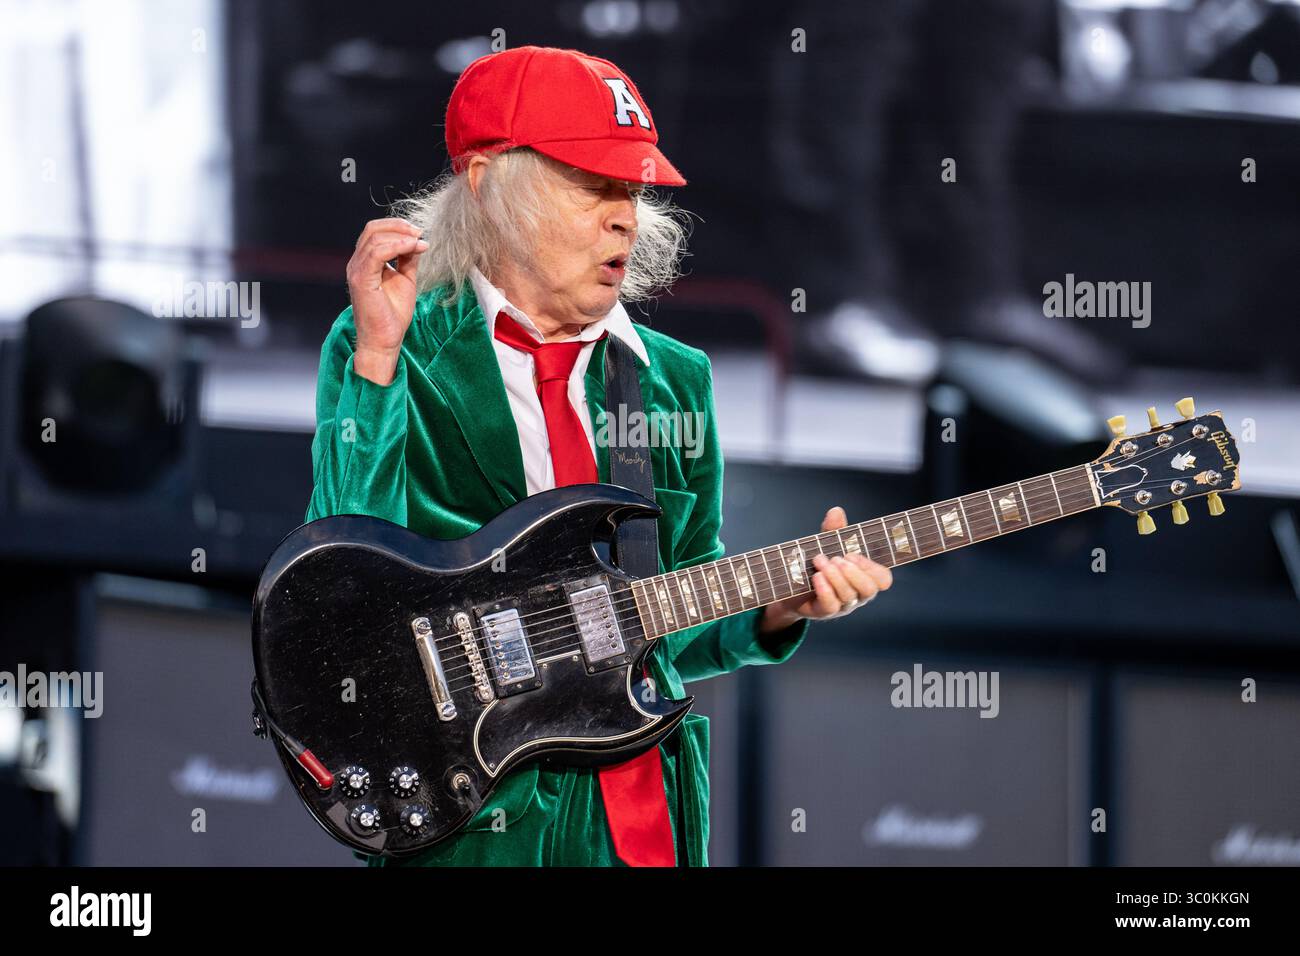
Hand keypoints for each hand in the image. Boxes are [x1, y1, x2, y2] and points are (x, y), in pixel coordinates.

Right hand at [345, 217, 428, 384]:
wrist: (385, 340)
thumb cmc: (393, 315)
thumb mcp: (405, 280)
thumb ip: (407, 260)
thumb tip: (417, 241)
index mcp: (365, 263)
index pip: (375, 232)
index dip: (397, 227)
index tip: (419, 233)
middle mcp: (357, 263)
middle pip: (372, 229)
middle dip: (399, 226)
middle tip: (420, 233)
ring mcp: (356, 270)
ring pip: (374, 238)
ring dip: (401, 236)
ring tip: (420, 242)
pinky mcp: (361, 280)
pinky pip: (376, 253)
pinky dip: (397, 246)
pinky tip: (413, 248)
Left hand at [760, 506, 892, 632]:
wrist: (789, 586)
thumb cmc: (817, 564)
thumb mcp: (826, 544)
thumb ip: (834, 530)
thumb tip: (836, 511)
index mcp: (864, 578)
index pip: (883, 579)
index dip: (871, 567)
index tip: (851, 554)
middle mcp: (857, 594)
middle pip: (869, 589)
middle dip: (853, 572)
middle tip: (836, 559)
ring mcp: (842, 605)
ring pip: (849, 596)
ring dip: (834, 576)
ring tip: (819, 561)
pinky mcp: (824, 612)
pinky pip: (831, 606)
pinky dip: (825, 589)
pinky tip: (816, 577)